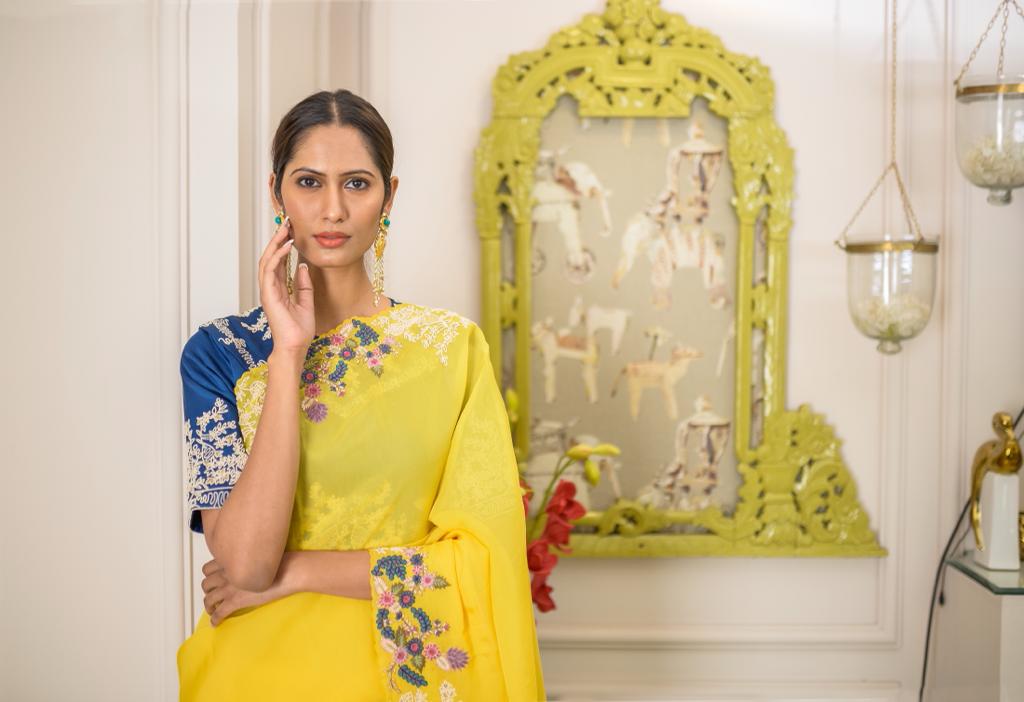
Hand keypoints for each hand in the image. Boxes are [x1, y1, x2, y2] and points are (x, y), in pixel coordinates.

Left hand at [201, 557, 291, 626]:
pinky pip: (218, 613)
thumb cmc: (281, 562)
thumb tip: (249, 565)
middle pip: (206, 584)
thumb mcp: (259, 556)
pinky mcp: (236, 601)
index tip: (214, 580)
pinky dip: (215, 619)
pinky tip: (216, 623)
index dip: (209, 576)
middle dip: (208, 591)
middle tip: (214, 596)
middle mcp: (227, 573)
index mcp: (232, 561)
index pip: (208, 568)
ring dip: (208, 605)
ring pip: (208, 599)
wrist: (289, 571)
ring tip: (213, 610)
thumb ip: (248, 560)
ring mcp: (230, 588)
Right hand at [259, 215, 314, 353]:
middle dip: (277, 239)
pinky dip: (277, 256)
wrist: (295, 346)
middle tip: (287, 223)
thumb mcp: (306, 301)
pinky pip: (270, 270)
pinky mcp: (268, 294)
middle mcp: (270, 287)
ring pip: (267, 260)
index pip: (279, 262)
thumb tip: (304, 266)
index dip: (283, 245)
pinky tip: (286, 246)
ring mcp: (267, 290)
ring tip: (285, 229)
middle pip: (270, 257)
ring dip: (275, 243)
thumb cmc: (299, 329)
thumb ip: (304, 284)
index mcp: (278, 288)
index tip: (292, 231)